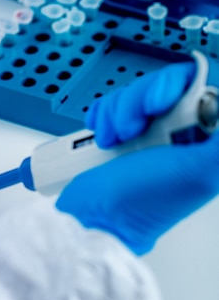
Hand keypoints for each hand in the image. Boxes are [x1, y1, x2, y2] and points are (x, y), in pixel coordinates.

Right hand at [55, 61, 218, 254]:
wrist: (93, 216)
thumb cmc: (141, 204)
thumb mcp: (197, 173)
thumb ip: (218, 146)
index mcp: (207, 140)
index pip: (205, 85)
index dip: (178, 86)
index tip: (161, 103)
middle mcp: (183, 133)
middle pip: (167, 83)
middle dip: (141, 101)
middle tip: (133, 128)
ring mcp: (151, 132)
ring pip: (137, 92)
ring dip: (118, 112)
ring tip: (116, 139)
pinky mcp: (123, 133)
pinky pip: (114, 104)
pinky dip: (103, 116)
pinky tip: (105, 136)